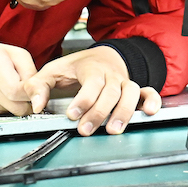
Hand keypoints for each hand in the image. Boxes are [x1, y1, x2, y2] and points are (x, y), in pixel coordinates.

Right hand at [0, 42, 37, 115]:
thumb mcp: (17, 54)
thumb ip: (31, 73)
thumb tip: (39, 94)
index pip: (16, 90)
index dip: (32, 94)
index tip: (39, 94)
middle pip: (14, 104)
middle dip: (27, 101)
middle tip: (29, 92)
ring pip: (10, 111)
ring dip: (17, 103)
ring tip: (12, 87)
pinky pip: (2, 112)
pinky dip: (7, 106)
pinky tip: (2, 93)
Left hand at [24, 45, 160, 135]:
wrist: (103, 57)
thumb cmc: (77, 67)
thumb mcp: (53, 70)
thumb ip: (39, 86)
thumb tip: (35, 104)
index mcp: (92, 68)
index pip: (91, 83)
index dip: (83, 99)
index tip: (72, 114)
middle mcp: (111, 75)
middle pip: (110, 92)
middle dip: (99, 112)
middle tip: (86, 130)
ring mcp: (125, 82)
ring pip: (131, 93)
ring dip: (124, 111)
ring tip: (113, 129)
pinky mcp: (135, 90)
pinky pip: (148, 92)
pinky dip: (152, 101)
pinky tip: (149, 112)